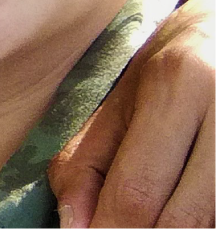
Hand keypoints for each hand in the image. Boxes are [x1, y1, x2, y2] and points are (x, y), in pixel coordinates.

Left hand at [50, 0, 214, 228]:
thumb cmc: (173, 64)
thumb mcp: (120, 98)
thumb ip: (86, 160)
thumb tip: (74, 228)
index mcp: (179, 85)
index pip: (138, 191)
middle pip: (185, 219)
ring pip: (213, 220)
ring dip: (179, 228)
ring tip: (149, 216)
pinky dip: (206, 218)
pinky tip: (183, 207)